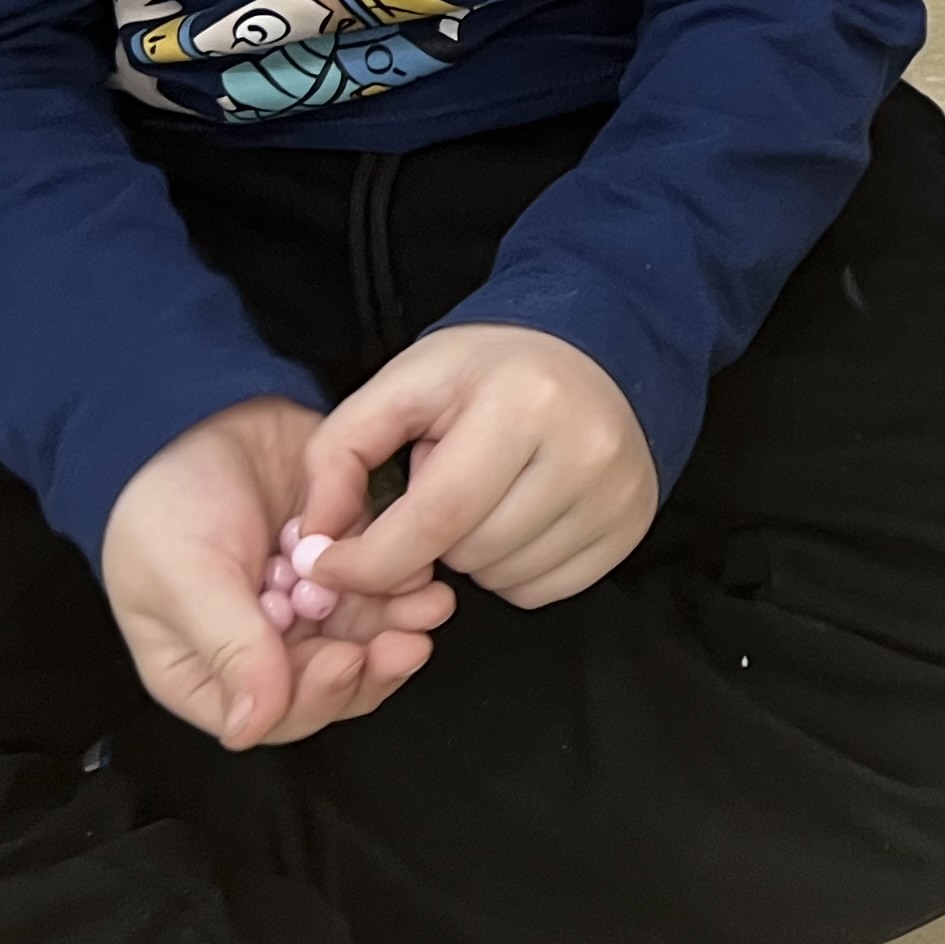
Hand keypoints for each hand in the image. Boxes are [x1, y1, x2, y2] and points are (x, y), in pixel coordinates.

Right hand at [100, 396, 453, 749]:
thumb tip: (252, 727)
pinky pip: (380, 589)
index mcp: (204, 671)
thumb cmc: (165, 502)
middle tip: (407, 641)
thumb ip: (229, 647)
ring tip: (428, 603)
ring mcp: (305, 608)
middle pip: (328, 683)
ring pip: (363, 639)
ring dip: (397, 627)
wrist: (198, 413)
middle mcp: (260, 649)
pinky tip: (422, 573)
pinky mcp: (340, 564)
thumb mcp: (187, 577)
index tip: (347, 660)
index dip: (316, 698)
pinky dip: (402, 586)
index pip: (272, 715)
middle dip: (371, 665)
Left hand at [298, 324, 657, 613]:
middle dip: (428, 542)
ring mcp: (615, 496)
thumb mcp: (404, 385)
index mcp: (521, 406)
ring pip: (503, 580)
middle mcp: (583, 454)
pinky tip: (517, 518)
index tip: (328, 565)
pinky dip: (513, 570)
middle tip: (439, 488)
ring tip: (483, 496)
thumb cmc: (490, 368)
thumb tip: (312, 546)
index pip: (434, 518)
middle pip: (467, 554)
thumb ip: (338, 455)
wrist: (597, 352)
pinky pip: (544, 591)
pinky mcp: (631, 528)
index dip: (369, 559)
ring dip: (471, 556)